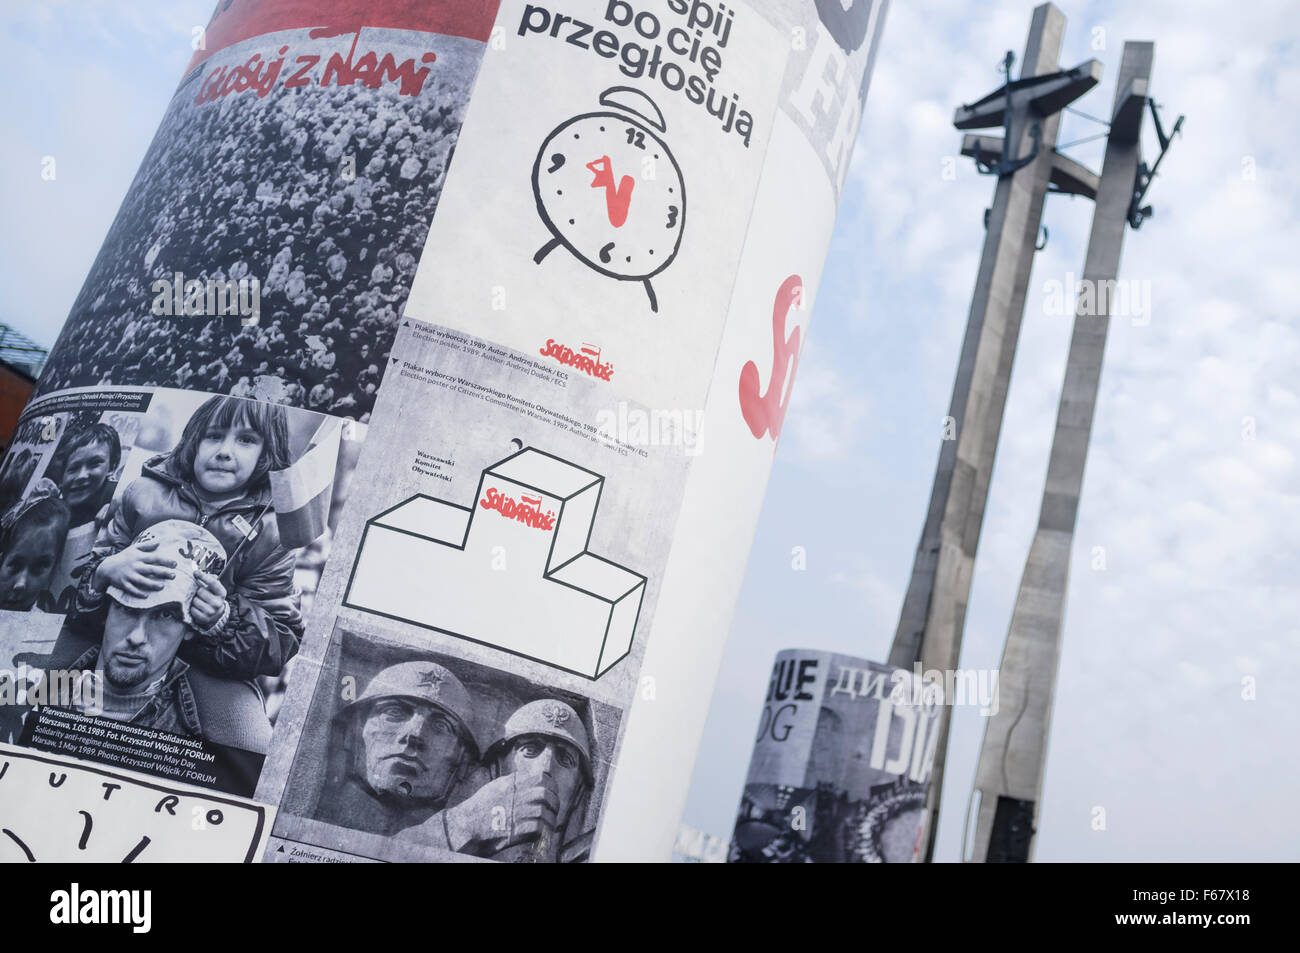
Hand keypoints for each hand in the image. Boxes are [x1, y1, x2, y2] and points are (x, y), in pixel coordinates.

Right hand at [94, 540, 176, 598]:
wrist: (107, 567)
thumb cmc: (124, 557)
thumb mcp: (134, 548)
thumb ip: (147, 545)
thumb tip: (159, 542)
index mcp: (139, 557)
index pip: (154, 558)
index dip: (165, 561)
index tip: (175, 564)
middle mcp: (135, 566)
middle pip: (151, 570)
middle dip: (163, 573)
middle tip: (174, 575)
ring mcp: (129, 576)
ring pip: (142, 581)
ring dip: (152, 584)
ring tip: (162, 586)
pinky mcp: (123, 583)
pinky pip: (131, 589)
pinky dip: (138, 593)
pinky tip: (146, 596)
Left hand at [189, 571, 226, 628]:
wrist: (215, 615)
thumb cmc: (213, 598)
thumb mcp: (215, 589)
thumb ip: (210, 579)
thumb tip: (198, 572)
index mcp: (222, 593)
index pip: (212, 582)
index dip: (203, 576)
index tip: (196, 572)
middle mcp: (218, 603)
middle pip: (200, 591)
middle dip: (198, 591)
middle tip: (200, 593)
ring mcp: (211, 611)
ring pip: (195, 600)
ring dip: (194, 600)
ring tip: (199, 601)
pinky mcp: (204, 618)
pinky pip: (193, 610)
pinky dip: (193, 608)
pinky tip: (197, 608)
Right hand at [441, 773, 558, 853]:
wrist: (463, 827)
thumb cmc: (478, 809)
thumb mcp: (494, 787)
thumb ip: (510, 782)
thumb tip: (525, 777)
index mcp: (509, 784)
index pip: (539, 777)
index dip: (551, 784)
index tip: (553, 791)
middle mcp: (513, 796)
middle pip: (544, 793)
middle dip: (554, 801)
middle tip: (554, 808)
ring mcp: (513, 814)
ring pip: (543, 811)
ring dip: (549, 818)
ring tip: (549, 822)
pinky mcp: (513, 831)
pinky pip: (537, 828)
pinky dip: (542, 830)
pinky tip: (541, 832)